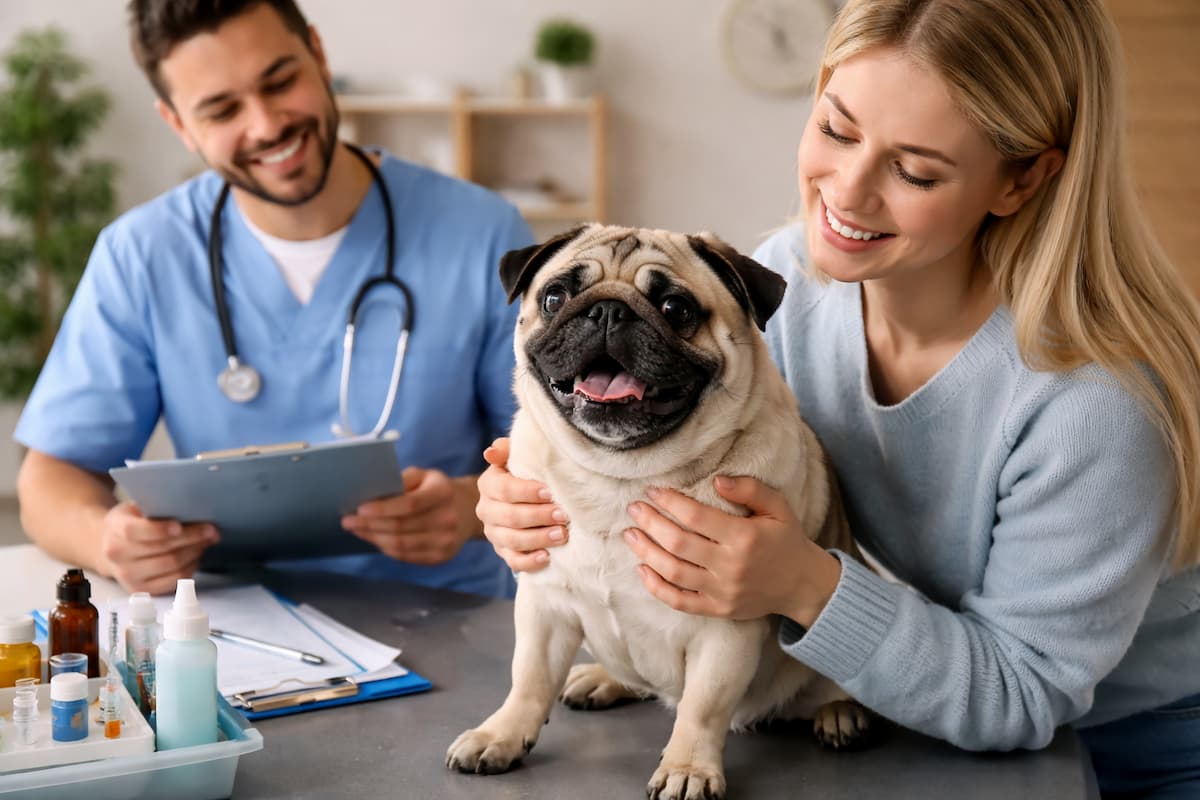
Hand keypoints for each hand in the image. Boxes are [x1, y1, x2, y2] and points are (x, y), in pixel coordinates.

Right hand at [98, 501, 219, 594]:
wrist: (110, 545)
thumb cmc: (132, 521)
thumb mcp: (137, 506)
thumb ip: (158, 507)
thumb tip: (194, 510)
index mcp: (115, 528)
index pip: (135, 531)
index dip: (159, 529)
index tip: (179, 526)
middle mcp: (117, 554)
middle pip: (161, 549)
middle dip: (191, 538)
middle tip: (211, 530)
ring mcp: (127, 575)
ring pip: (171, 566)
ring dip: (194, 552)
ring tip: (206, 541)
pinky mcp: (140, 589)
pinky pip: (173, 581)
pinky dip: (190, 568)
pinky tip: (196, 556)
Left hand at [342, 467, 479, 564]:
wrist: (469, 510)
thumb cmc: (437, 489)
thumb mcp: (425, 475)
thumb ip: (402, 480)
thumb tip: (371, 493)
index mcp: (443, 493)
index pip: (409, 505)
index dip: (383, 509)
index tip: (359, 509)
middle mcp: (448, 519)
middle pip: (401, 527)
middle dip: (370, 525)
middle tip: (348, 521)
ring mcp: (446, 542)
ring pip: (400, 545)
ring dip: (374, 538)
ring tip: (357, 530)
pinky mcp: (441, 557)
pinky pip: (406, 556)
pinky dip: (386, 548)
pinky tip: (374, 539)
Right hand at [475, 437, 567, 571]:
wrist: (513, 498)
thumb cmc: (521, 473)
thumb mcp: (515, 458)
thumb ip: (507, 450)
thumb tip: (492, 451)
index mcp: (488, 484)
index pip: (504, 490)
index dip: (527, 492)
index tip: (550, 492)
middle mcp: (486, 510)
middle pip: (510, 517)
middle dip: (539, 516)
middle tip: (563, 516)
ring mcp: (494, 533)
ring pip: (512, 540)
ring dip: (539, 539)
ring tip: (562, 535)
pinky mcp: (503, 551)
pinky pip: (513, 561)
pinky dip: (530, 562)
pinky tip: (547, 557)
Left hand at [623, 476, 840, 625]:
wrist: (802, 585)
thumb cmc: (786, 540)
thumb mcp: (778, 507)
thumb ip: (750, 489)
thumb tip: (717, 480)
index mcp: (745, 537)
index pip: (696, 517)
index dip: (670, 502)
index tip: (653, 491)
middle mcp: (730, 566)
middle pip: (678, 544)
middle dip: (650, 523)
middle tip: (634, 509)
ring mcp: (722, 591)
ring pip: (673, 572)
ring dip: (646, 551)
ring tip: (630, 534)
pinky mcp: (716, 609)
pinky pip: (679, 601)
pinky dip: (656, 587)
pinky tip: (642, 568)